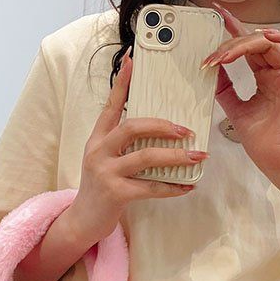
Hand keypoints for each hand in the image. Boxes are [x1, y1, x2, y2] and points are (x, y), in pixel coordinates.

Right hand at [68, 49, 208, 241]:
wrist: (83, 221)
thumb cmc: (101, 188)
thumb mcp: (106, 161)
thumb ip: (124, 145)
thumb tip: (159, 132)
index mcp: (98, 138)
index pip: (111, 105)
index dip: (122, 83)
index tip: (133, 59)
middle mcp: (99, 151)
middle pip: (132, 127)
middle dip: (163, 125)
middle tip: (186, 129)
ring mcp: (106, 172)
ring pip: (145, 156)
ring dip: (175, 156)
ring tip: (196, 156)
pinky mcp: (115, 193)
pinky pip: (150, 187)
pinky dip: (172, 187)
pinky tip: (187, 186)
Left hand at [204, 2, 279, 177]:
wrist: (274, 160)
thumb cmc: (260, 140)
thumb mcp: (234, 108)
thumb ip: (225, 87)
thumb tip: (213, 68)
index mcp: (265, 77)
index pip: (249, 46)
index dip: (233, 28)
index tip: (215, 13)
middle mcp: (278, 73)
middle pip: (256, 43)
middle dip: (230, 44)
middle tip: (211, 58)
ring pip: (271, 43)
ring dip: (245, 44)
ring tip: (225, 56)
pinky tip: (265, 37)